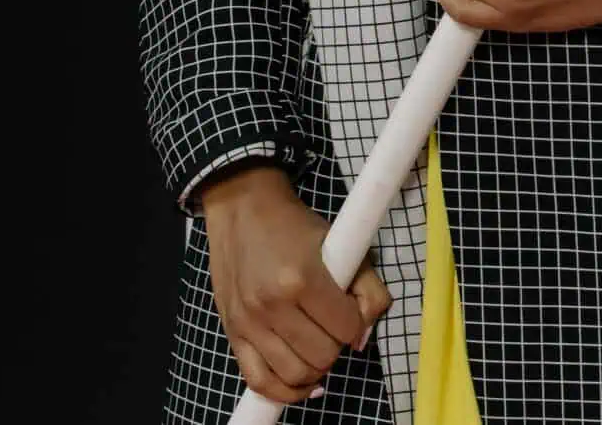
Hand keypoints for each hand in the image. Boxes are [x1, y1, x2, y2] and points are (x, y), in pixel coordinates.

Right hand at [198, 164, 390, 405]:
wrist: (243, 210)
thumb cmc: (295, 226)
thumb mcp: (342, 244)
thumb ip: (368, 289)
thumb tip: (363, 337)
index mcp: (301, 279)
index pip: (346, 328)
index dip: (357, 324)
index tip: (351, 311)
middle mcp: (271, 305)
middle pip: (322, 356)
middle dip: (337, 345)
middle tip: (333, 326)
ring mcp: (248, 323)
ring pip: (295, 374)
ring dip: (316, 369)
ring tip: (319, 349)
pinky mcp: (233, 333)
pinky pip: (258, 381)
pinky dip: (284, 391)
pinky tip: (302, 384)